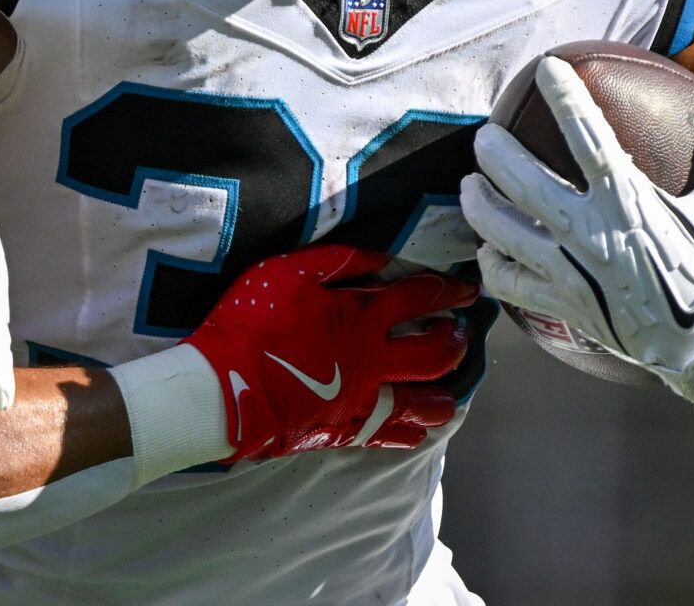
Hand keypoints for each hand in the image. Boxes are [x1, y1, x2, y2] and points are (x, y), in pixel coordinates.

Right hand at [181, 244, 476, 461]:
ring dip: (444, 394)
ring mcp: (364, 400)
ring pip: (425, 403)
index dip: (448, 291)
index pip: (419, 299)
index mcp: (361, 317)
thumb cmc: (251, 323)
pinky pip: (394, 435)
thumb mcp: (287, 272)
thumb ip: (337, 261)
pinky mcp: (348, 430)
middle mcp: (373, 360)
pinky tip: (419, 427)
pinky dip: (413, 430)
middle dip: (454, 342)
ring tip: (450, 388)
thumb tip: (381, 258)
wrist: (225, 387)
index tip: (468, 289)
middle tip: (461, 334)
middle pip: (434, 354)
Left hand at [462, 56, 693, 403]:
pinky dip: (490, 264)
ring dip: (478, 203)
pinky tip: (487, 250)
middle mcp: (591, 232)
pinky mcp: (561, 304)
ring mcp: (570, 270)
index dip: (566, 97)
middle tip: (484, 136)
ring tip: (470, 185)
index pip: (589, 136)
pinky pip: (508, 281)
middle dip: (493, 151)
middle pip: (521, 181)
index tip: (546, 68)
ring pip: (501, 230)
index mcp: (630, 202)